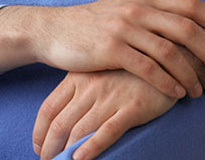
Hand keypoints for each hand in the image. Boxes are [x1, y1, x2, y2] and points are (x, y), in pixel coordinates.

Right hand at [0, 0, 204, 98]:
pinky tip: (176, 94)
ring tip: (199, 89)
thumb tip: (185, 20)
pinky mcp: (111, 49)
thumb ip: (152, 12)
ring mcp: (124, 28)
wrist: (54, 30)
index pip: (190, 4)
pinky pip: (148, 68)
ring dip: (190, 73)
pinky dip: (167, 83)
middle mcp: (137, 9)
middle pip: (186, 28)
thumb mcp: (124, 8)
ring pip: (170, 51)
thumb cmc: (93, 23)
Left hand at [33, 70, 176, 159]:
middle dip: (50, 148)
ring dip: (66, 153)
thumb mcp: (97, 71)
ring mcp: (111, 97)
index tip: (38, 147)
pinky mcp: (133, 107)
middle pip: (60, 124)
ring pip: (79, 131)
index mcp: (78, 76)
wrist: (166, 53)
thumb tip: (62, 117)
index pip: (48, 108)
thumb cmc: (128, 67)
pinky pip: (107, 131)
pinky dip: (91, 148)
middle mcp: (91, 87)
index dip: (39, 132)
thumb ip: (80, 89)